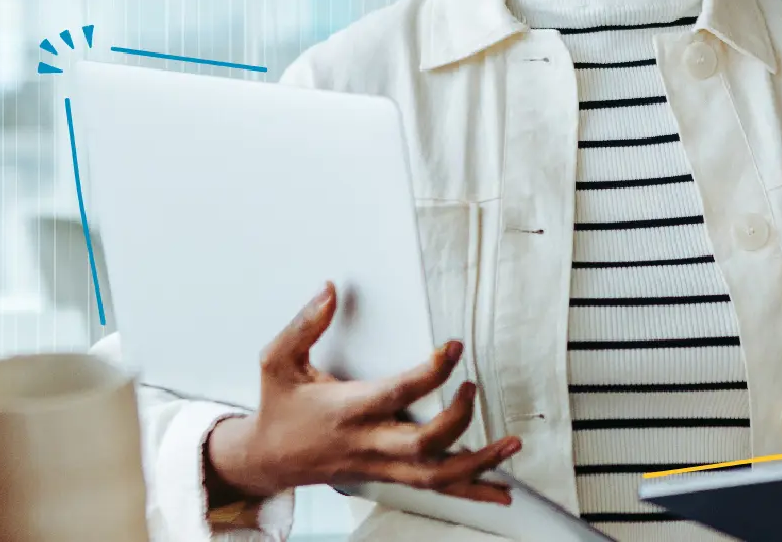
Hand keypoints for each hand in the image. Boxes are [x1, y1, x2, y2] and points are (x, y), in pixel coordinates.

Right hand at [204, 282, 520, 507]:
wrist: (270, 460)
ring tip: (511, 445)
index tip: (452, 348)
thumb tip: (329, 292)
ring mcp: (382, 465)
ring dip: (479, 463)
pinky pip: (436, 488)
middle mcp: (369, 442)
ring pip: (437, 476)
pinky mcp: (390, 475)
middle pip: (423, 444)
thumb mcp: (278, 361)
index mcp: (348, 411)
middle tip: (472, 388)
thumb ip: (304, 325)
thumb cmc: (280, 410)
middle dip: (457, 419)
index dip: (430, 373)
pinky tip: (500, 488)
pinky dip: (471, 489)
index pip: (397, 394)